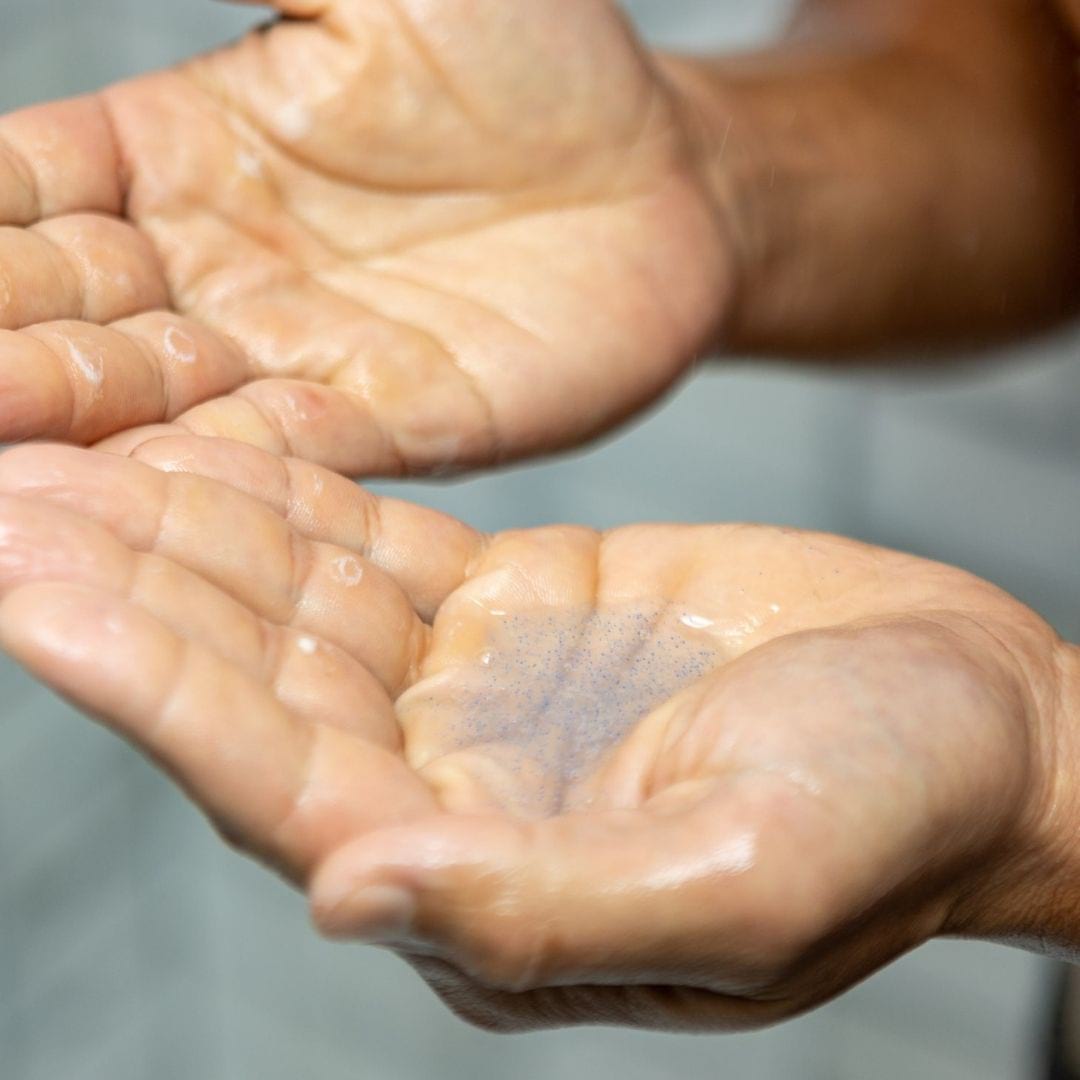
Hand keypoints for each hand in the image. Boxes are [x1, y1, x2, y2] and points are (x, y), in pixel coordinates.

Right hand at [0, 0, 727, 474]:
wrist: (664, 177)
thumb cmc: (543, 55)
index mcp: (186, 150)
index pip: (23, 195)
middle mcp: (224, 267)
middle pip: (69, 312)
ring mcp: (306, 353)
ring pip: (158, 400)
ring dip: (70, 429)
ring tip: (1, 476)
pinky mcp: (396, 420)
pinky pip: (286, 451)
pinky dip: (217, 471)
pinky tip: (141, 495)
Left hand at [0, 438, 1071, 1032]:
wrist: (982, 718)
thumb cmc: (900, 813)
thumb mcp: (747, 883)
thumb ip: (542, 909)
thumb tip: (346, 895)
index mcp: (488, 884)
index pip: (276, 783)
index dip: (147, 688)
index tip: (29, 588)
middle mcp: (456, 789)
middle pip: (254, 686)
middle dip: (128, 593)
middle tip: (7, 493)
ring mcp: (480, 693)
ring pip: (298, 607)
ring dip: (190, 532)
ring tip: (76, 449)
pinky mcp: (519, 608)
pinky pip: (376, 549)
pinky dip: (293, 496)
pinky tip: (215, 445)